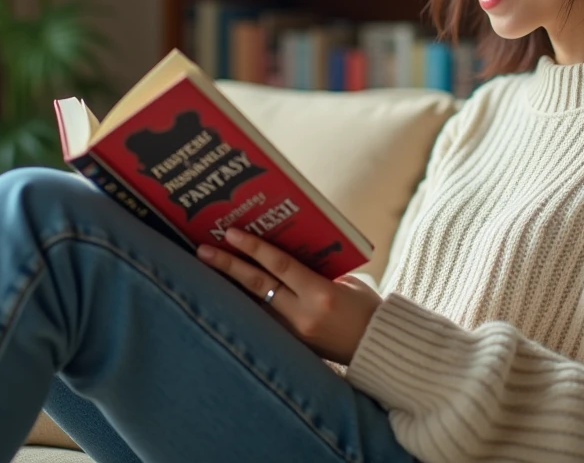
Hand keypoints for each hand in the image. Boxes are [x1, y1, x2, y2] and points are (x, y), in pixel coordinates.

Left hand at [196, 227, 382, 364]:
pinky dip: (247, 306)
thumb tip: (283, 261)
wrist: (379, 348)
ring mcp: (295, 334)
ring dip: (230, 287)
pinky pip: (264, 322)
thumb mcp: (347, 283)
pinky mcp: (293, 346)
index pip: (279, 266)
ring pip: (254, 306)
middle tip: (203, 250)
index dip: (253, 248)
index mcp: (320, 293)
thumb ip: (316, 272)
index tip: (230, 233)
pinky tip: (230, 295)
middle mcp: (303, 315)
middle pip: (257, 286)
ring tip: (207, 270)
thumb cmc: (367, 309)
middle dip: (228, 266)